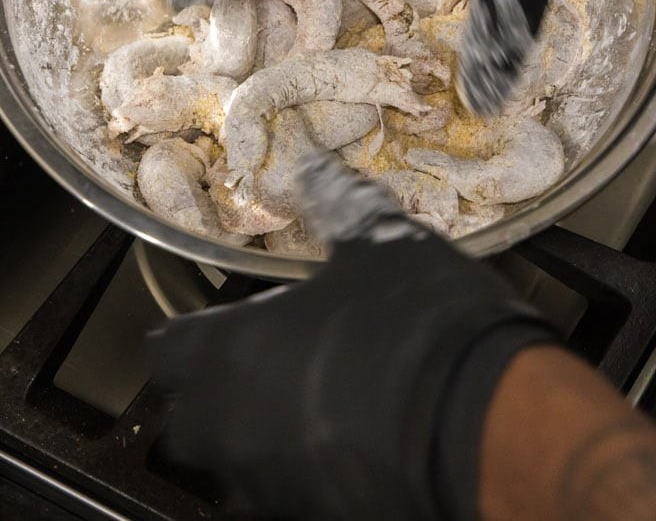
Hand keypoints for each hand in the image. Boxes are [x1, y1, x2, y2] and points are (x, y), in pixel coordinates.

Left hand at [149, 156, 558, 519]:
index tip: (215, 317)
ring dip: (261, 431)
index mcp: (226, 356)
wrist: (491, 429)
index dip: (189, 332)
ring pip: (238, 462)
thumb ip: (334, 204)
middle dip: (215, 394)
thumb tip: (314, 169)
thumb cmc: (419, 328)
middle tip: (266, 359)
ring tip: (320, 394)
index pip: (165, 351)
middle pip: (188, 420)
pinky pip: (290, 490)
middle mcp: (232, 430)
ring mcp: (271, 485)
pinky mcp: (316, 517)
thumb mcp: (378, 242)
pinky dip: (308, 463)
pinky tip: (357, 431)